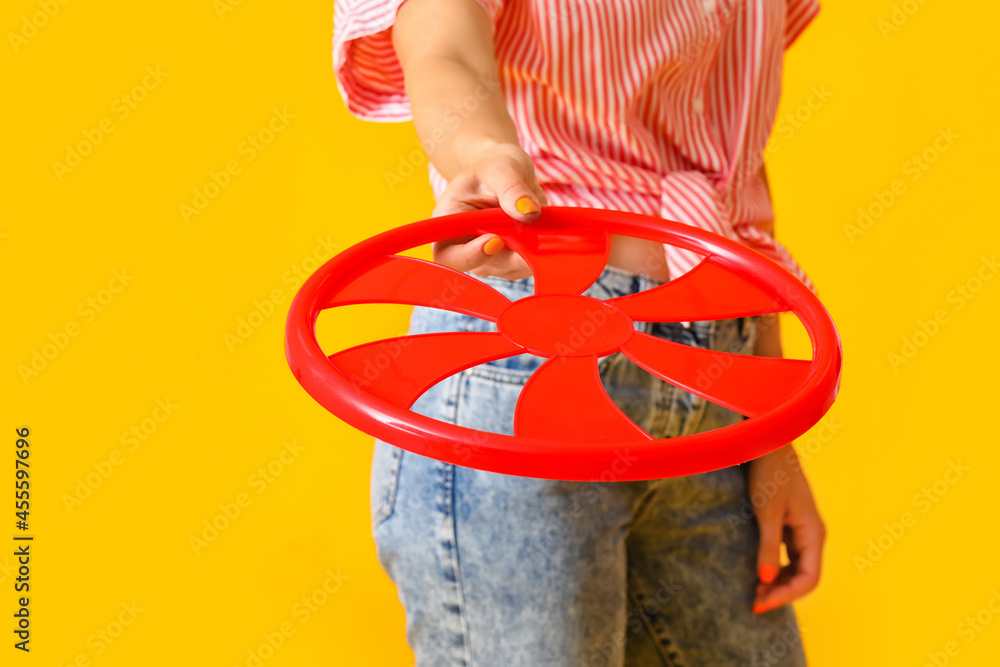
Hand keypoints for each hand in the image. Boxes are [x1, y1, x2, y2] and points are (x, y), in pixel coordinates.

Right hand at [430, 142, 546, 278]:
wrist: (509, 172)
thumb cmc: (496, 166)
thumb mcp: (502, 169)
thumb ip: (512, 189)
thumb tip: (528, 211)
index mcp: (449, 222)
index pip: (448, 255)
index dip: (470, 256)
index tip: (496, 240)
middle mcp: (464, 245)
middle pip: (483, 266)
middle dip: (510, 254)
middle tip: (531, 232)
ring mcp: (487, 257)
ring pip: (508, 269)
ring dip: (528, 251)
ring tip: (535, 220)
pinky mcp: (508, 260)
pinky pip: (525, 265)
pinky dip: (538, 251)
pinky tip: (539, 228)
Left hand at [748, 443, 825, 613]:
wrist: (770, 447)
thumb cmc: (770, 475)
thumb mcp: (766, 511)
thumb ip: (767, 546)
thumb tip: (765, 580)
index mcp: (814, 532)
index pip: (808, 578)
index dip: (786, 595)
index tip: (762, 603)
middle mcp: (813, 535)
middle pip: (804, 577)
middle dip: (781, 593)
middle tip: (754, 604)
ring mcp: (804, 532)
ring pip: (797, 569)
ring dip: (778, 584)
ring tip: (755, 594)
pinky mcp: (792, 527)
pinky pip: (789, 557)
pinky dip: (776, 570)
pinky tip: (760, 576)